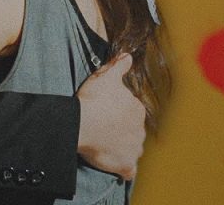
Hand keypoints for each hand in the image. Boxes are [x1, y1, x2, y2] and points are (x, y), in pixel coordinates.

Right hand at [75, 53, 144, 179]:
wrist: (83, 123)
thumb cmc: (93, 100)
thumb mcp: (105, 76)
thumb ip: (119, 66)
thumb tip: (128, 55)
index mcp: (136, 108)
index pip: (131, 110)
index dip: (118, 111)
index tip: (105, 111)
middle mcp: (140, 129)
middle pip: (132, 129)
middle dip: (122, 129)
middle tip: (103, 127)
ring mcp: (134, 147)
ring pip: (131, 147)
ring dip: (122, 146)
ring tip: (104, 143)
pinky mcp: (125, 164)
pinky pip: (128, 169)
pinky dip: (123, 167)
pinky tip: (115, 165)